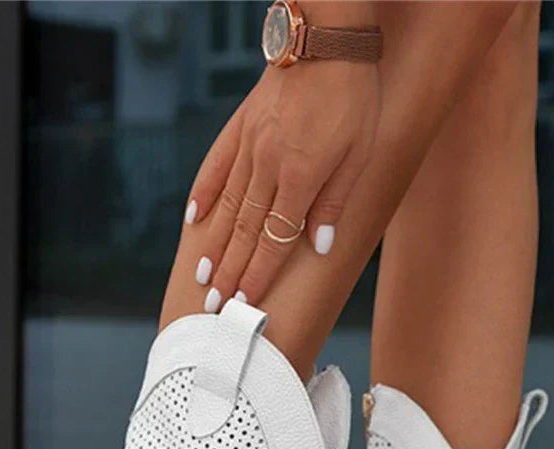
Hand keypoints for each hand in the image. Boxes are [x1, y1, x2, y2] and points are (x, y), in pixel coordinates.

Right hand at [185, 58, 380, 310]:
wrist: (326, 38)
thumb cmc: (353, 97)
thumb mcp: (359, 153)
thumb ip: (334, 202)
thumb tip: (319, 247)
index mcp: (301, 177)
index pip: (275, 239)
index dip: (259, 274)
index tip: (245, 303)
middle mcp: (269, 166)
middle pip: (246, 231)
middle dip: (231, 272)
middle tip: (216, 305)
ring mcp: (249, 147)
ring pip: (228, 207)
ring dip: (215, 246)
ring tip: (203, 276)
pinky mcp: (240, 129)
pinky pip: (216, 168)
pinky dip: (204, 195)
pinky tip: (193, 220)